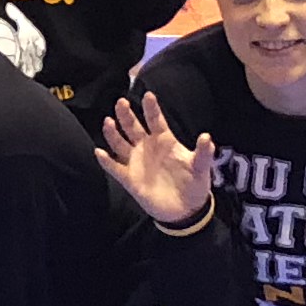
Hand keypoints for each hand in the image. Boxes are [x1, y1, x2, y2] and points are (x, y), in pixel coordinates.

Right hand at [98, 91, 217, 226]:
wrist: (185, 210)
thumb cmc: (194, 184)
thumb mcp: (201, 167)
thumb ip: (203, 152)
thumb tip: (207, 137)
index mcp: (164, 141)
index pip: (156, 121)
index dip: (151, 108)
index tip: (148, 95)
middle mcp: (147, 147)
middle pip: (133, 127)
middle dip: (126, 115)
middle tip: (121, 102)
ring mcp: (136, 162)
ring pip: (120, 143)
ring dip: (113, 133)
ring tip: (108, 121)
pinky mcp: (129, 178)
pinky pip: (114, 168)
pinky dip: (106, 161)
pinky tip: (99, 152)